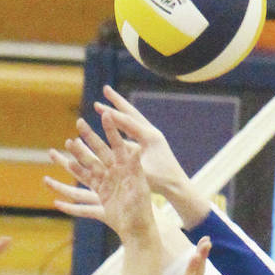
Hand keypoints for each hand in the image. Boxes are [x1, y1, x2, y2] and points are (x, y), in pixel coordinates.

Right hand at [46, 110, 156, 244]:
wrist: (139, 229)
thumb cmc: (143, 208)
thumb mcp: (140, 187)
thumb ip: (135, 169)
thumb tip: (137, 149)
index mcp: (126, 168)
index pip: (117, 145)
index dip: (111, 130)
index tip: (106, 114)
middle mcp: (114, 174)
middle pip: (98, 153)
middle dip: (88, 138)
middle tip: (79, 122)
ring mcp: (105, 186)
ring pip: (85, 169)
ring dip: (73, 159)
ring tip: (60, 147)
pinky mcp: (99, 199)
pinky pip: (83, 194)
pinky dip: (73, 191)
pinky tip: (60, 190)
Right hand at [94, 85, 189, 202]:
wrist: (176, 186)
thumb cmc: (161, 181)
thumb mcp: (144, 172)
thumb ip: (131, 162)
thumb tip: (120, 152)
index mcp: (150, 137)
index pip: (128, 122)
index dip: (112, 115)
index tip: (98, 106)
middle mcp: (150, 133)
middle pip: (131, 113)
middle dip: (116, 101)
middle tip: (105, 88)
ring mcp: (149, 138)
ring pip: (131, 121)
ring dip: (117, 112)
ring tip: (105, 105)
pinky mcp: (147, 144)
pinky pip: (131, 132)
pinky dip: (120, 126)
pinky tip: (111, 124)